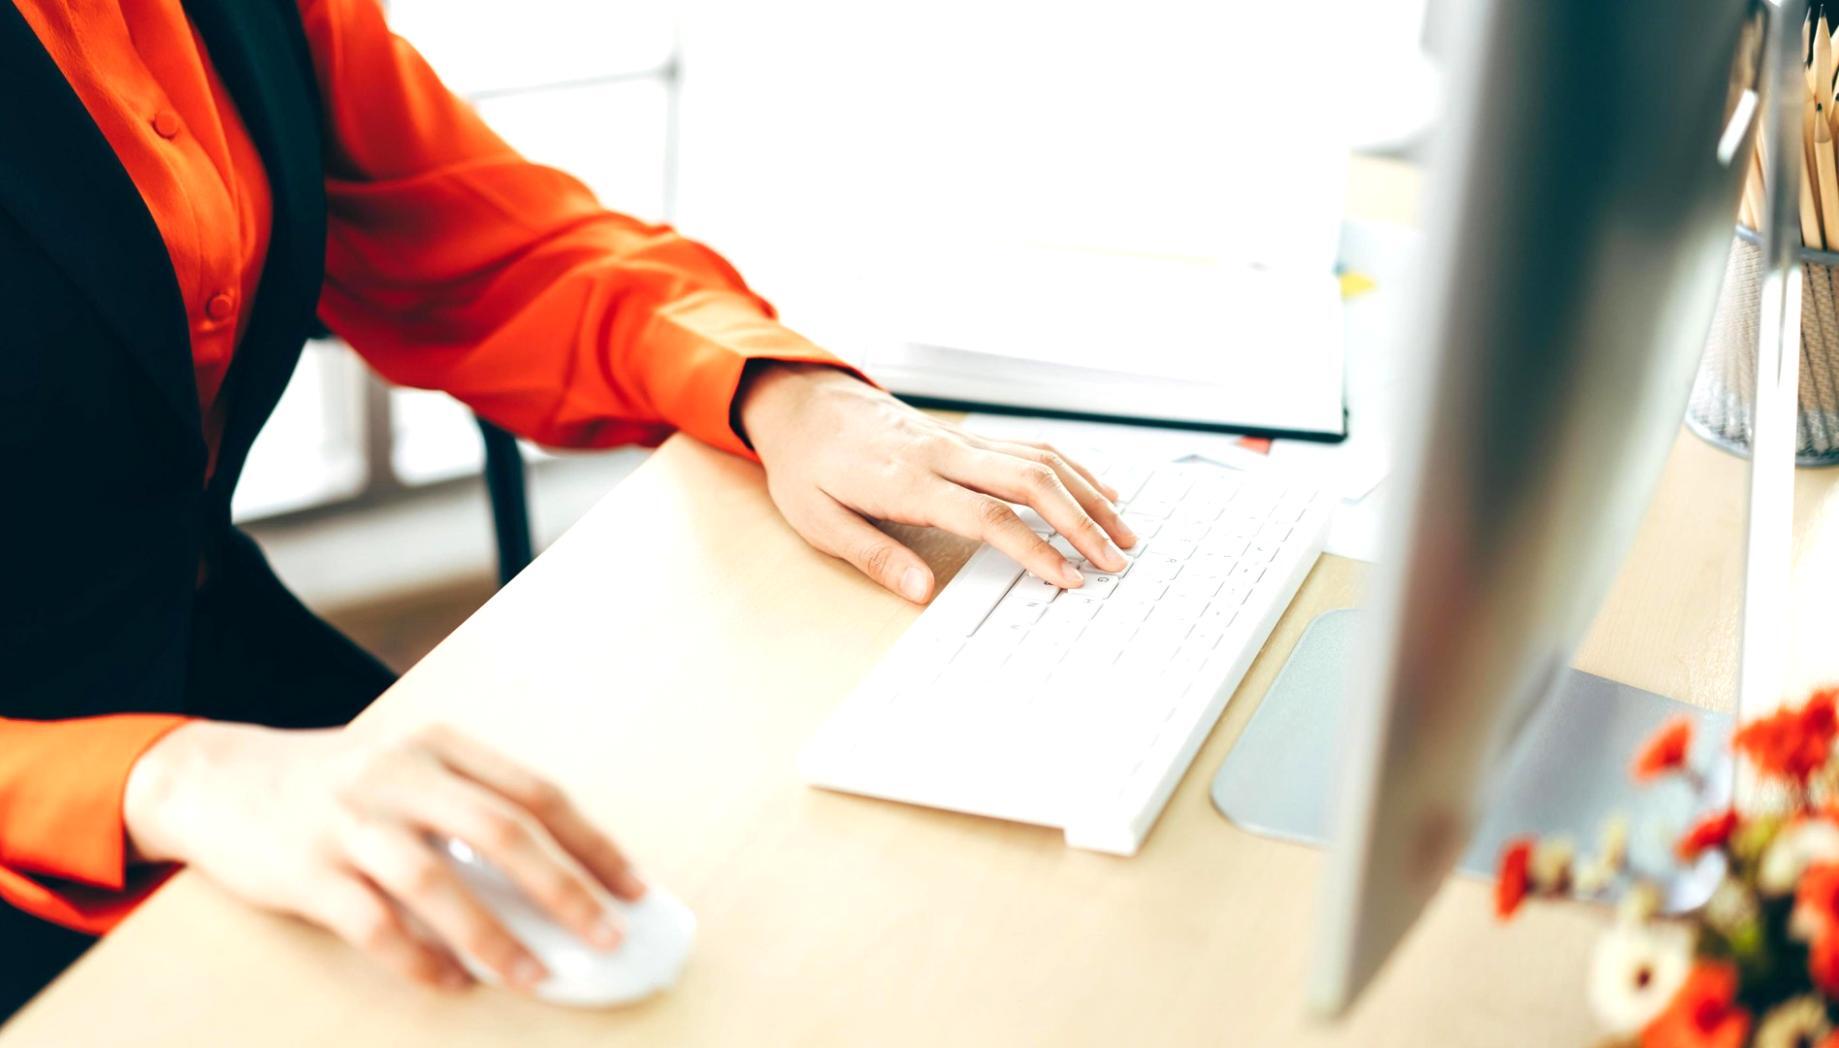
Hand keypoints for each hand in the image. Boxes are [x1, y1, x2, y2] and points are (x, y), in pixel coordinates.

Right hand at [124, 721, 644, 991]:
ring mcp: (349, 819)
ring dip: (495, 937)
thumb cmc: (337, 784)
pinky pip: (372, 923)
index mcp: (441, 745)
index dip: (592, 843)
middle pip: (500, 831)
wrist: (217, 778)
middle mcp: (400, 773)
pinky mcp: (304, 868)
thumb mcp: (411, 770)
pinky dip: (419, 958)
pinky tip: (452, 983)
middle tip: (606, 938)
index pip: (537, 793)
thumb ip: (473, 809)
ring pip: (437, 881)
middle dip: (563, 890)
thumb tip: (557, 882)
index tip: (635, 889)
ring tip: (537, 977)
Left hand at [736, 362, 1136, 601]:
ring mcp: (958, 440)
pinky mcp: (964, 436)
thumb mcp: (818, 521)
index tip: (1069, 578)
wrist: (802, 402)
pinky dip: (1070, 467)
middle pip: (1030, 481)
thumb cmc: (807, 467)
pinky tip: (1096, 490)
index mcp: (907, 482)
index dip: (1035, 549)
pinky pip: (1028, 447)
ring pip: (1039, 459)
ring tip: (1123, 532)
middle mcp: (942, 455)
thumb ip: (873, 555)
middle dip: (1082, 522)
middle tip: (1117, 560)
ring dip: (1087, 494)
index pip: (988, 516)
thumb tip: (922, 592)